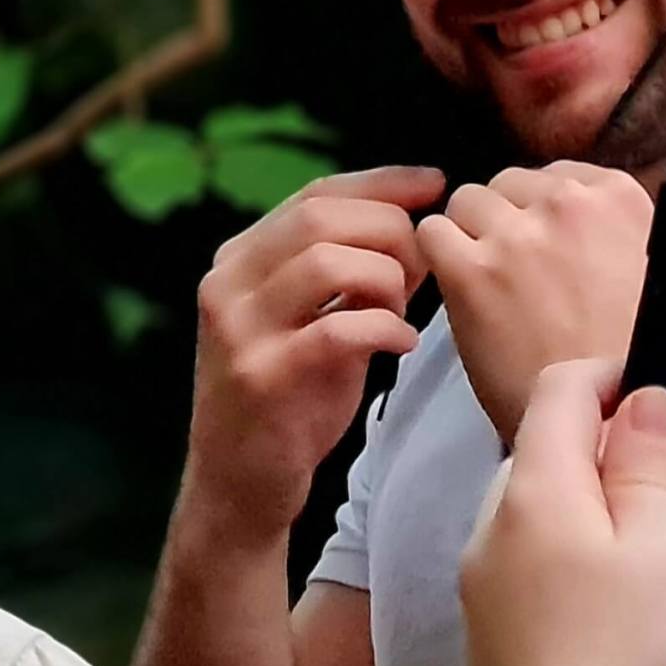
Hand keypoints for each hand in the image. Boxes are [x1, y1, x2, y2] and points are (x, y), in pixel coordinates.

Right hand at [186, 165, 442, 539]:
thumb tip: (424, 227)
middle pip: (322, 217)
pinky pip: (337, 328)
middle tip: (424, 269)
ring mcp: (238, 329)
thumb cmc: (294, 397)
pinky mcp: (260, 376)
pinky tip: (400, 345)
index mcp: (241, 259)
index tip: (437, 182)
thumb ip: (360, 273)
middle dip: (391, 232)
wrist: (243, 484)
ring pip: (326, 261)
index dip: (382, 182)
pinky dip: (385, 329)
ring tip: (405, 313)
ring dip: (386, 280)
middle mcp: (228, 283)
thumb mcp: (321, 320)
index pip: (316, 193)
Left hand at [417, 161, 653, 439]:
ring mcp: (518, 235)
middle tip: (514, 269)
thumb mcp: (652, 274)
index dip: (545, 211)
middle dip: (508, 219)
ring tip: (484, 282)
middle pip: (512, 184)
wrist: (603, 423)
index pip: (561, 175)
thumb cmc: (629, 359)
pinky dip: (437, 258)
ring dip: (470, 236)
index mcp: (622, 199)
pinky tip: (458, 290)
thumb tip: (581, 223)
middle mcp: (571, 205)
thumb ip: (615, 233)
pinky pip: (432, 234)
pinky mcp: (472, 270)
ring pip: (467, 201)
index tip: (549, 245)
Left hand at [459, 361, 665, 665]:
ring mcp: (479, 586)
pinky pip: (528, 567)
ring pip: (535, 512)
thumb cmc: (633, 658)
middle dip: (604, 447)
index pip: (558, 390)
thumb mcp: (665, 545)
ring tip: (655, 550)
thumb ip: (648, 463)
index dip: (612, 377)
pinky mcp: (487, 636)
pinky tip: (617, 606)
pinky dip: (572, 560)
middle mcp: (489, 527)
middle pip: (543, 450)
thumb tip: (640, 400)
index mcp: (532, 489)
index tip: (664, 398)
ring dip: (590, 508)